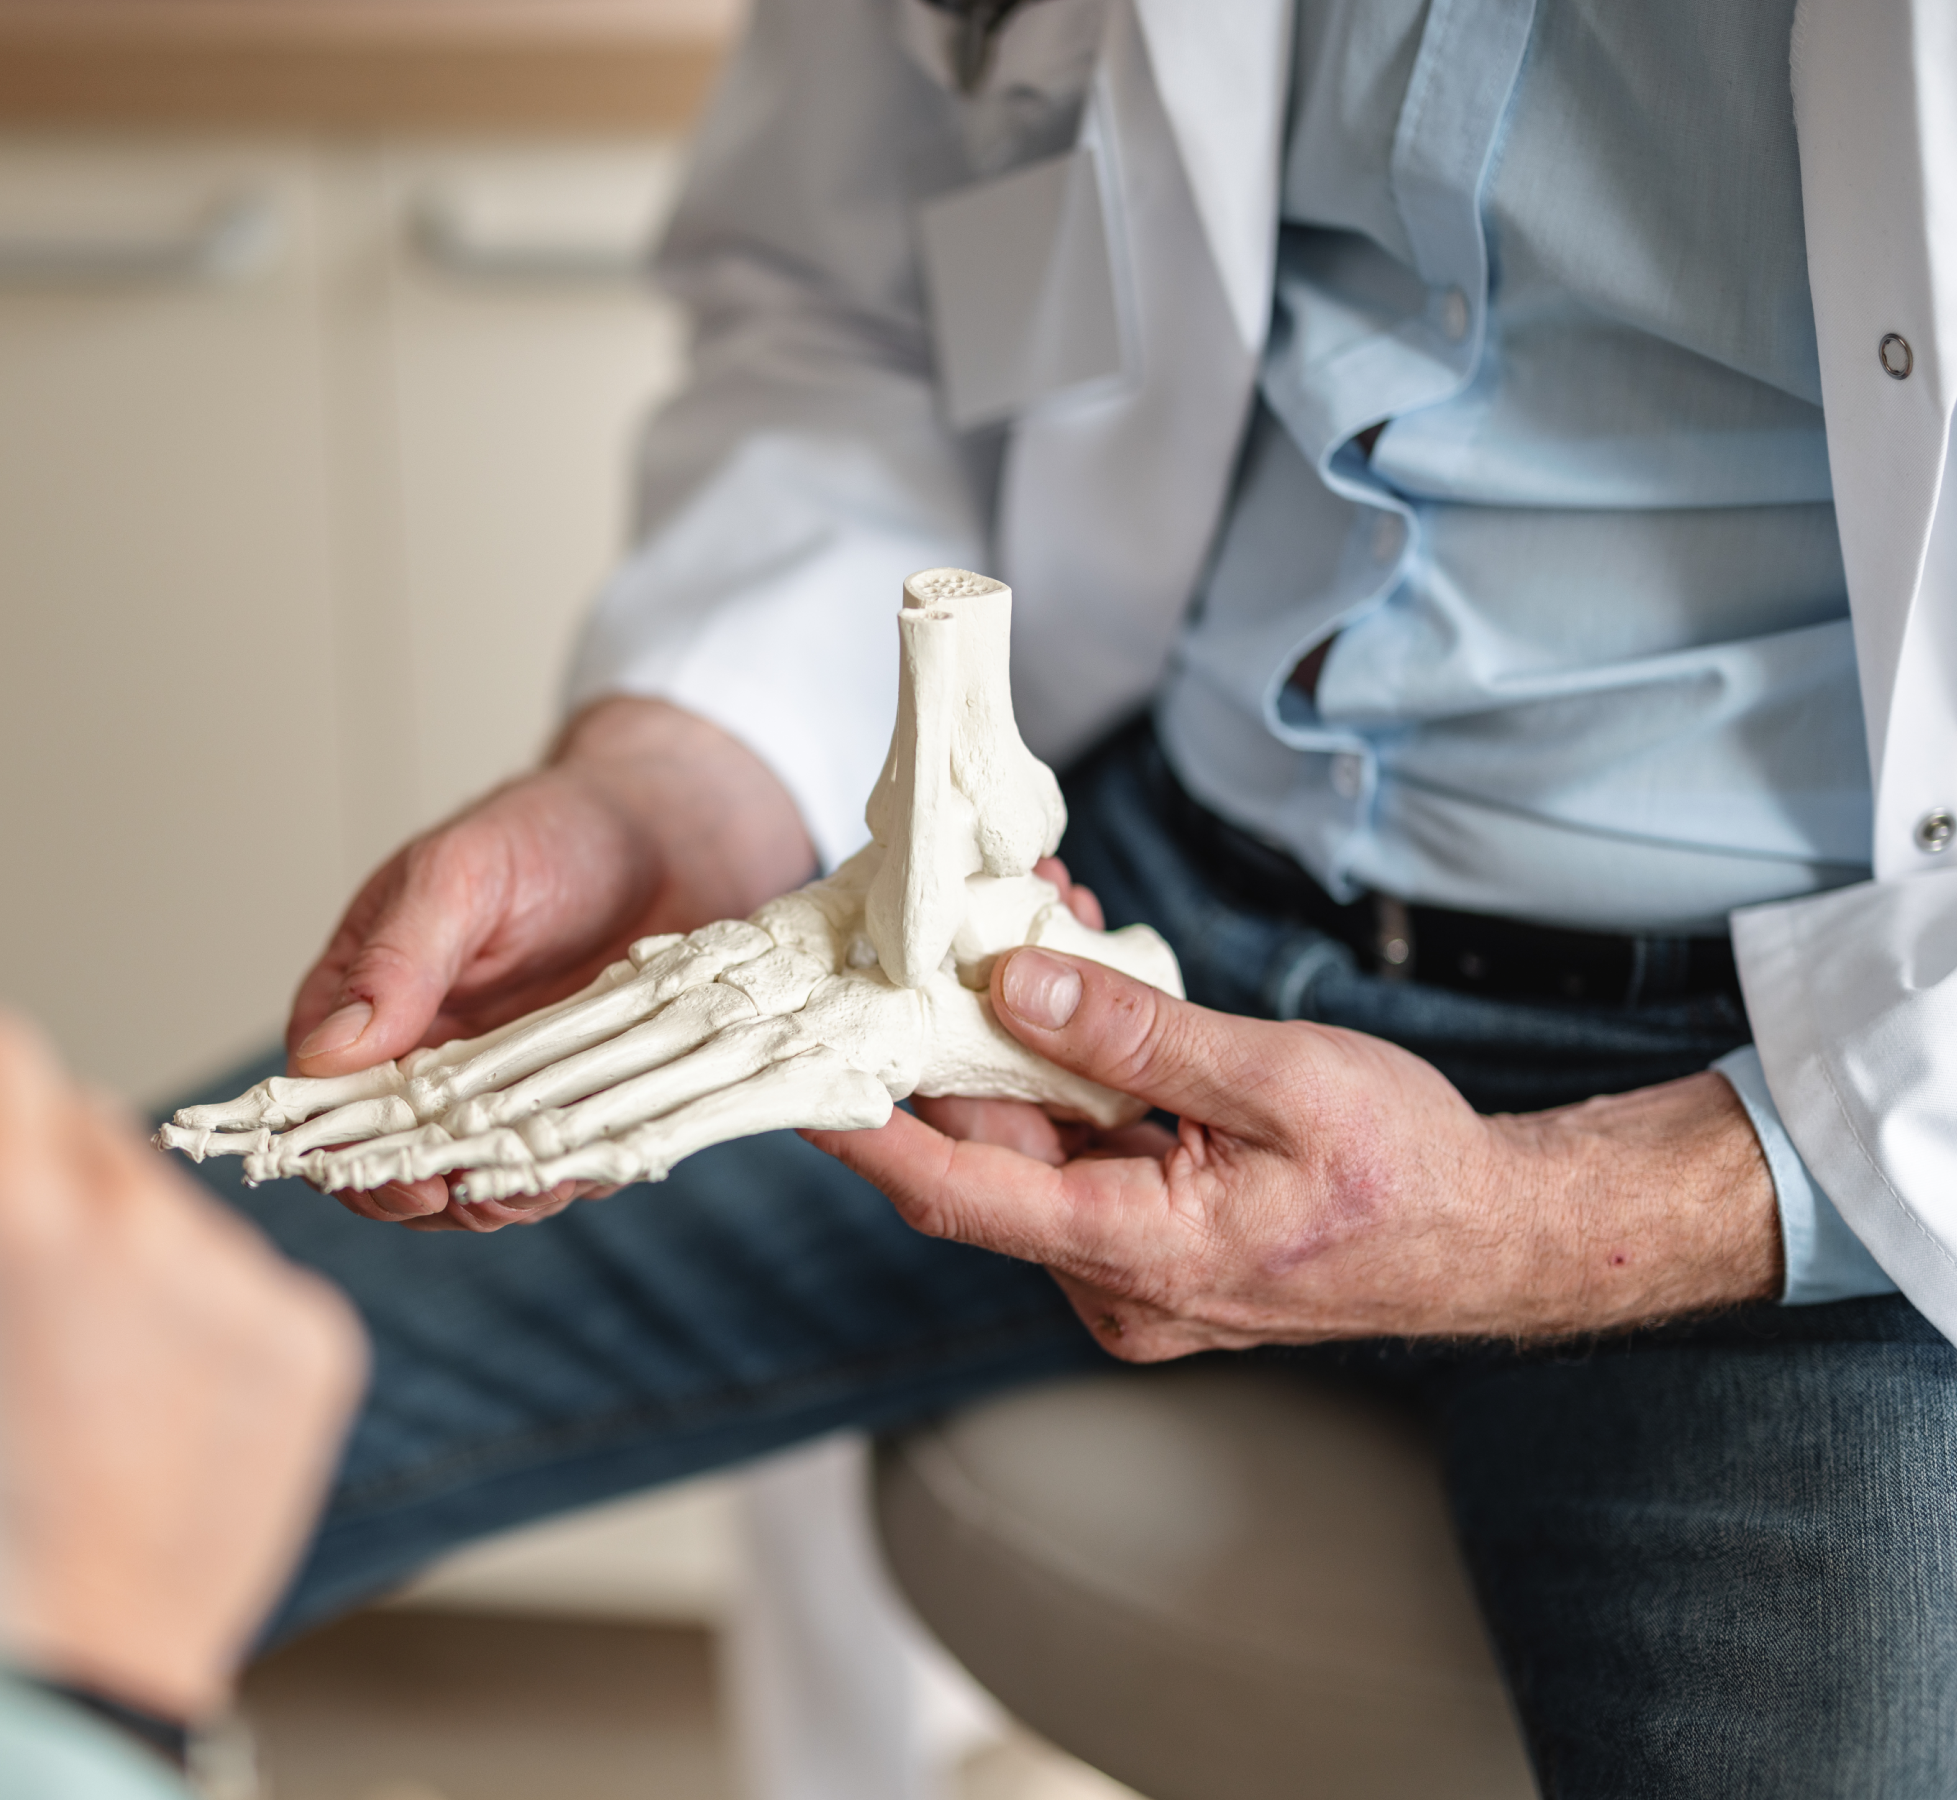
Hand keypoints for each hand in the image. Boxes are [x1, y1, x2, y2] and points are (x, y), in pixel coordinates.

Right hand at [0, 934, 367, 1720]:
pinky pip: (246, 1279)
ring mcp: (234, 1295)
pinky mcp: (309, 1348)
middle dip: (43, 1189)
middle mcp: (135, 1237)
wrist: (45, 1670)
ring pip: (167, 1207)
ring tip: (75, 1386)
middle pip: (87, 1128)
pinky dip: (203, 1327)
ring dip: (124, 1261)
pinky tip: (149, 1411)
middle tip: (7, 1317)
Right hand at [286, 697, 813, 1230]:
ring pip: (475, 1172)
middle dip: (421, 1191)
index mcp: (371, 999)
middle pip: (396, 1156)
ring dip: (494, 1197)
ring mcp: (504, 1086)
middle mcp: (427, 1054)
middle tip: (458, 1195)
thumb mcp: (461, 876)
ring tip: (525, 1190)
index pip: (325, 1097)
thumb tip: (326, 1052)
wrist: (673, 830)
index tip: (385, 1171)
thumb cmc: (551, 832)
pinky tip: (583, 1169)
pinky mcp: (574, 1101)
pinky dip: (567, 1176)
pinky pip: (559, 1159)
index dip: (342, 1148)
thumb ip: (397, 960)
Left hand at [808, 945, 1780, 1355]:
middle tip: (935, 920)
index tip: (790, 1078)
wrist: (1499, 1236)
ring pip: (1032, 1142)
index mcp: (1135, 1254)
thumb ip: (1135, 1037)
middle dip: (955, 1033)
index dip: (861, 1132)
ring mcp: (1130, 1271)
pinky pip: (1081, 1150)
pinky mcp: (1152, 1242)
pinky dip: (1068, 1071)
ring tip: (1020, 917)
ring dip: (1017, 1038)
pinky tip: (1072, 979)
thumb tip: (1011, 987)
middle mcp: (1113, 1282)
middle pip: (986, 1153)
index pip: (952, 1194)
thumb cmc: (1408, 1169)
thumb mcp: (1277, 1080)